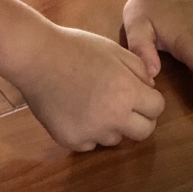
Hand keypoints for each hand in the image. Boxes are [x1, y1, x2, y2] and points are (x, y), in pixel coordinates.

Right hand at [12, 21, 164, 152]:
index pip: (157, 108)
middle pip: (143, 132)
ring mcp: (92, 132)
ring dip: (111, 125)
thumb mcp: (113, 49)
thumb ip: (138, 69)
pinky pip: (90, 143)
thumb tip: (150, 89)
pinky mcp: (72, 141)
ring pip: (115, 138)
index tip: (139, 94)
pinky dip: (86, 131)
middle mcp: (114, 118)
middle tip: (123, 105)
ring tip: (90, 103)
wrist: (35, 58)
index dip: (150, 99)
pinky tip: (73, 110)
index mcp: (127, 92)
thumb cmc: (75, 48)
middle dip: (139, 119)